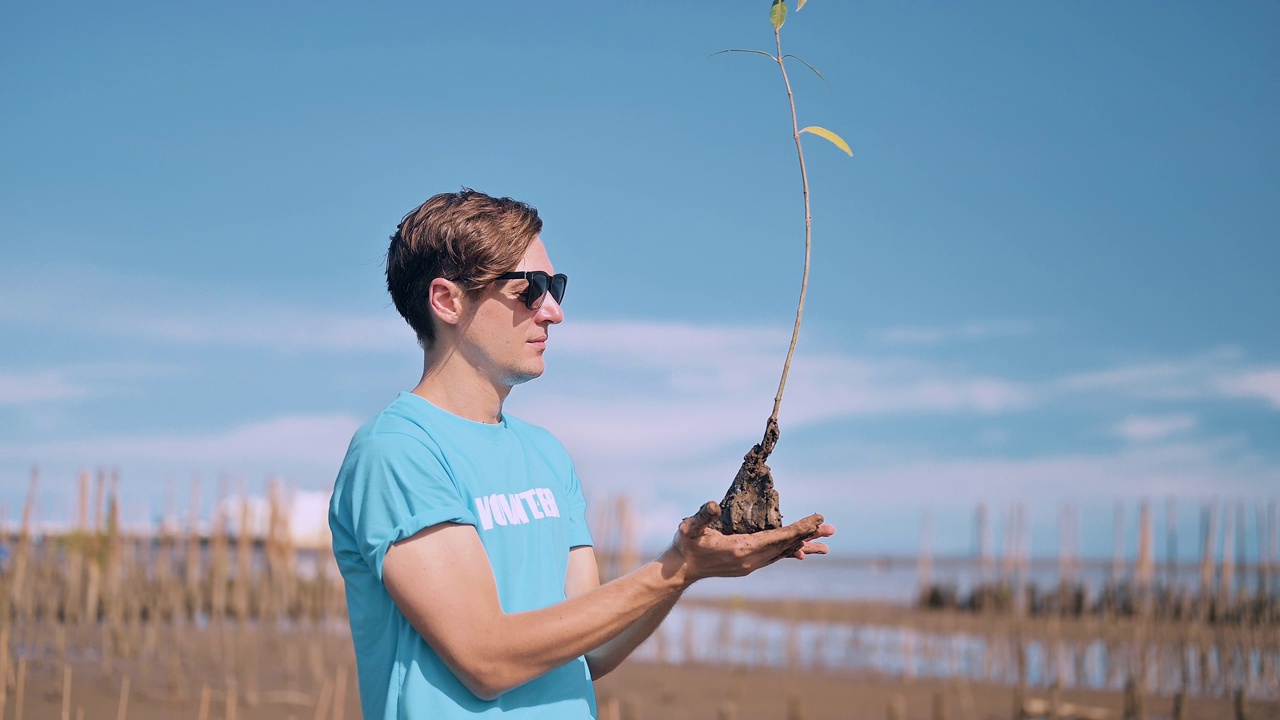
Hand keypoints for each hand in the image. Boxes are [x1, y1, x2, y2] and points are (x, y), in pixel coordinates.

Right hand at [661, 501, 834, 585]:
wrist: (681, 570)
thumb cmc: (685, 545)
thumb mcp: (689, 528)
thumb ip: (701, 516)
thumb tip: (712, 504)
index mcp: (741, 549)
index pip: (777, 537)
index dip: (799, 528)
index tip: (817, 519)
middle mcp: (751, 560)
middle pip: (786, 546)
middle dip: (809, 536)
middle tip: (832, 528)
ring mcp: (751, 564)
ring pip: (784, 553)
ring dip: (804, 546)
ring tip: (826, 544)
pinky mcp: (749, 565)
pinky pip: (775, 557)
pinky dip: (791, 552)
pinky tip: (803, 552)